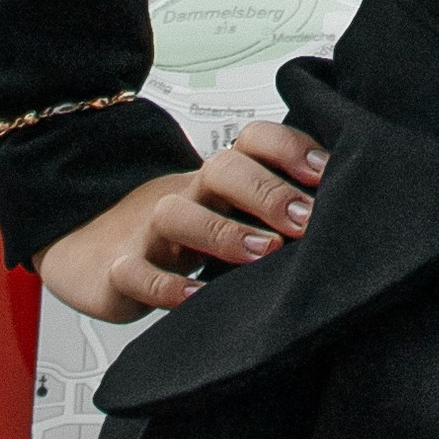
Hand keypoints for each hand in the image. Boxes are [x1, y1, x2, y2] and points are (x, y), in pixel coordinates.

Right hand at [33, 120, 324, 320]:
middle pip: (221, 168)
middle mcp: (187, 194)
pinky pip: (136, 273)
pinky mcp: (118, 271)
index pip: (252, 141)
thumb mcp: (226, 214)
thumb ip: (274, 209)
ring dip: (223, 230)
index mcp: (218, 178)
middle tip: (306, 217)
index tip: (326, 171)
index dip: (289, 146)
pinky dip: (165, 286)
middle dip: (266, 189)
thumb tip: (347, 210)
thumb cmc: (181, 233)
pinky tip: (195, 298)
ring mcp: (149, 231)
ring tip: (264, 251)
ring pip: (176, 213)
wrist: (91, 246)